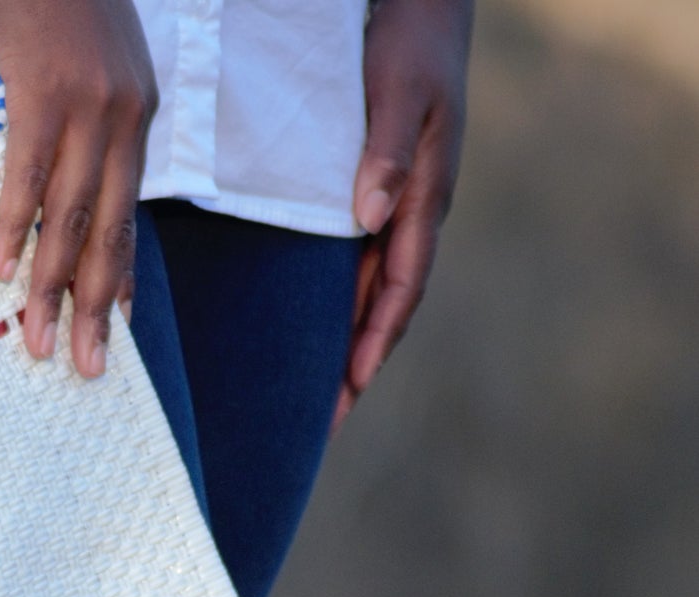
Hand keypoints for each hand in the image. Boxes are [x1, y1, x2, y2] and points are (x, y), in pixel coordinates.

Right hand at [0, 0, 157, 377]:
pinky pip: (28, 172)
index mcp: (136, 118)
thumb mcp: (90, 68)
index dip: (119, 276)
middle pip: (109, 231)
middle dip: (93, 307)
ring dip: (53, 285)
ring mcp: (89, 106)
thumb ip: (83, 128)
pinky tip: (4, 270)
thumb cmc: (58, 3)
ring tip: (37, 340)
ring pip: (71, 215)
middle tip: (83, 366)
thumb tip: (60, 187)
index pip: (128, 215)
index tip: (113, 327)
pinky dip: (16, 224)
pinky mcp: (46, 90)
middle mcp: (124, 118)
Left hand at [333, 0, 474, 434]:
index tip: (348, 389)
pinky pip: (351, 264)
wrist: (416, 1)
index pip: (399, 289)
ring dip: (342, 344)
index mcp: (422, 198)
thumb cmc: (410, 41)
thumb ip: (385, 152)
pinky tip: (307, 329)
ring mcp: (391, 207)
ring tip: (311, 396)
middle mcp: (407, 213)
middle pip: (381, 307)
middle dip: (354, 366)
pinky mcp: (369, 194)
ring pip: (365, 292)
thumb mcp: (400, 90)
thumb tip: (370, 217)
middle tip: (322, 422)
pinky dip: (335, 304)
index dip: (373, 342)